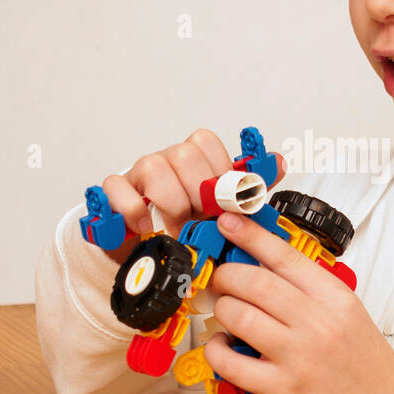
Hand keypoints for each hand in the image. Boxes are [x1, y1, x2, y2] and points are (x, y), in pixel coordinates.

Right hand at [99, 129, 286, 261]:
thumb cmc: (188, 224)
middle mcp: (166, 161)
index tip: (224, 201)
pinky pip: (117, 187)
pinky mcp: (115, 192)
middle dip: (198, 191)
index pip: (206, 141)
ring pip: (153, 166)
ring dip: (171, 202)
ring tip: (177, 226)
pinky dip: (133, 209)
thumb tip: (278, 162)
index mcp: (193, 160)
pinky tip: (145, 227)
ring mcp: (138, 174)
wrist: (150, 252)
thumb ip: (249, 188)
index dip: (218, 171)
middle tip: (202, 218)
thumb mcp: (224, 210)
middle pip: (184, 152)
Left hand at [201, 209, 393, 393]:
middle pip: (252, 281)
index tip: (228, 221)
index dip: (250, 234)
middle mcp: (317, 321)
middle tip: (222, 280)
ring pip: (237, 316)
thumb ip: (314, 292)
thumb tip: (268, 270)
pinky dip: (217, 351)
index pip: (284, 254)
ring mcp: (298, 355)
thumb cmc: (368, 369)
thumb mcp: (351, 315)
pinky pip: (231, 362)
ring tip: (227, 316)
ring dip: (222, 311)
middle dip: (226, 276)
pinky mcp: (282, 388)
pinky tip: (222, 348)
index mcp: (336, 298)